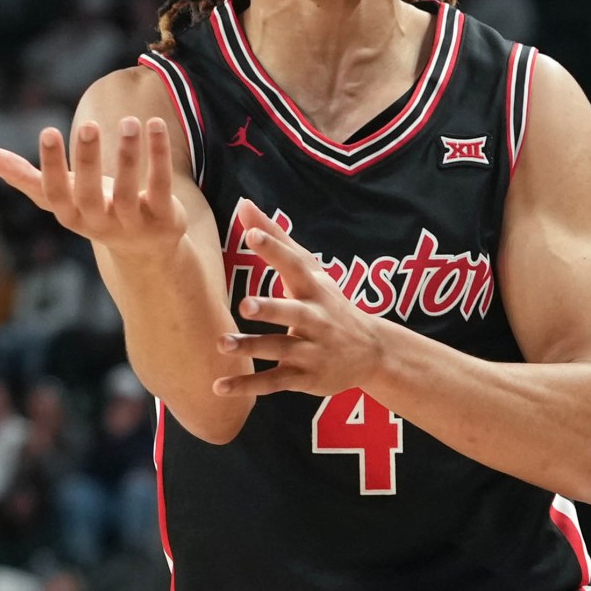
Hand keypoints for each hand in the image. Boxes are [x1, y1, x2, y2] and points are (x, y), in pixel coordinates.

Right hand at [0, 117, 186, 250]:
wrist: (146, 248)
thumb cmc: (95, 210)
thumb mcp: (62, 196)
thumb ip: (26, 177)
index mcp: (72, 215)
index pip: (56, 193)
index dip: (52, 165)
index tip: (47, 131)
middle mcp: (100, 223)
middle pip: (90, 195)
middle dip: (87, 161)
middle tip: (87, 124)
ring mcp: (133, 223)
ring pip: (130, 191)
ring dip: (129, 155)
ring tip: (130, 121)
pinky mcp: (164, 218)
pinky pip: (161, 185)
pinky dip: (159, 156)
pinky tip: (155, 124)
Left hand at [212, 202, 385, 397]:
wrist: (372, 353)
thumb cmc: (330, 303)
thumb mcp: (311, 271)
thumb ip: (276, 239)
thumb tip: (244, 204)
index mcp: (314, 289)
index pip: (294, 265)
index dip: (274, 249)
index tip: (252, 233)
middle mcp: (315, 319)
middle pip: (292, 312)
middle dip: (271, 309)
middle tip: (245, 303)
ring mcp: (311, 350)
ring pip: (279, 349)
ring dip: (251, 348)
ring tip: (222, 344)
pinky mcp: (304, 378)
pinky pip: (273, 382)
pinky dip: (246, 386)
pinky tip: (219, 387)